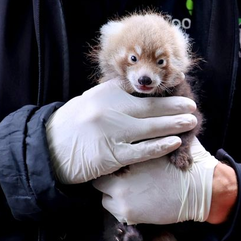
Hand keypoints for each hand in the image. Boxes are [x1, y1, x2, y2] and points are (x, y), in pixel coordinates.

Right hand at [45, 78, 197, 184]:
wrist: (47, 152)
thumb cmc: (71, 127)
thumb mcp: (88, 102)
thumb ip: (112, 95)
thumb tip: (139, 89)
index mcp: (104, 94)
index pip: (139, 87)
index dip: (162, 88)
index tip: (179, 85)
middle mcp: (109, 110)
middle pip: (150, 106)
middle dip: (175, 105)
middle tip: (193, 106)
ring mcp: (111, 133)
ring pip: (151, 127)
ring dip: (175, 124)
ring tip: (191, 122)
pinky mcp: (112, 155)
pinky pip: (143, 150)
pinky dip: (161, 146)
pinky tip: (175, 142)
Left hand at [93, 137, 218, 223]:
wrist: (200, 190)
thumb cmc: (186, 164)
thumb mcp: (170, 141)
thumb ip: (155, 135)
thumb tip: (149, 124)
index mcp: (130, 152)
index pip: (108, 155)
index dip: (113, 161)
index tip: (119, 165)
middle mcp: (120, 172)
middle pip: (101, 177)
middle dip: (109, 178)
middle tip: (121, 180)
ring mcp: (121, 194)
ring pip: (104, 195)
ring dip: (113, 194)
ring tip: (130, 192)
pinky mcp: (126, 212)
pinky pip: (113, 211)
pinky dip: (121, 208)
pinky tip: (137, 203)